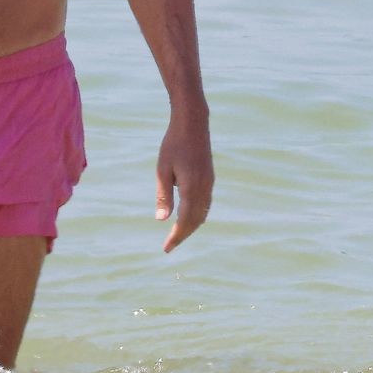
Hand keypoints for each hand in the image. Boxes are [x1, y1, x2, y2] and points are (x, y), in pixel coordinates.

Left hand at [155, 113, 213, 252]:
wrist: (193, 124)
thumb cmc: (173, 145)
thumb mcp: (163, 170)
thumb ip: (163, 195)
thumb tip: (162, 220)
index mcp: (192, 188)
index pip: (185, 220)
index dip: (176, 236)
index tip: (167, 248)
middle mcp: (205, 188)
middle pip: (196, 221)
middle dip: (183, 235)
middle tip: (169, 246)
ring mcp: (209, 183)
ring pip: (203, 213)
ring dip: (191, 226)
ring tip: (178, 235)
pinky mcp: (210, 178)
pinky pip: (206, 203)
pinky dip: (197, 215)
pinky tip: (189, 217)